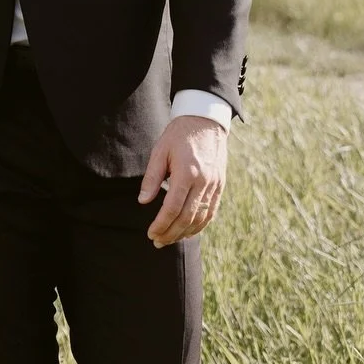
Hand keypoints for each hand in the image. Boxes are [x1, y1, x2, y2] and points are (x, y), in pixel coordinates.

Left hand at [139, 115, 228, 246]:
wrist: (206, 121)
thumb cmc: (178, 135)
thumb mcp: (160, 151)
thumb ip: (152, 177)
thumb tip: (143, 201)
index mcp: (187, 173)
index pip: (173, 208)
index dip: (162, 224)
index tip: (151, 233)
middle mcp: (204, 182)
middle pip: (187, 217)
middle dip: (171, 233)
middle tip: (157, 242)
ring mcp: (215, 185)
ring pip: (201, 218)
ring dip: (185, 233)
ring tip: (169, 240)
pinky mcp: (220, 186)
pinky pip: (211, 212)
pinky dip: (200, 225)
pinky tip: (188, 232)